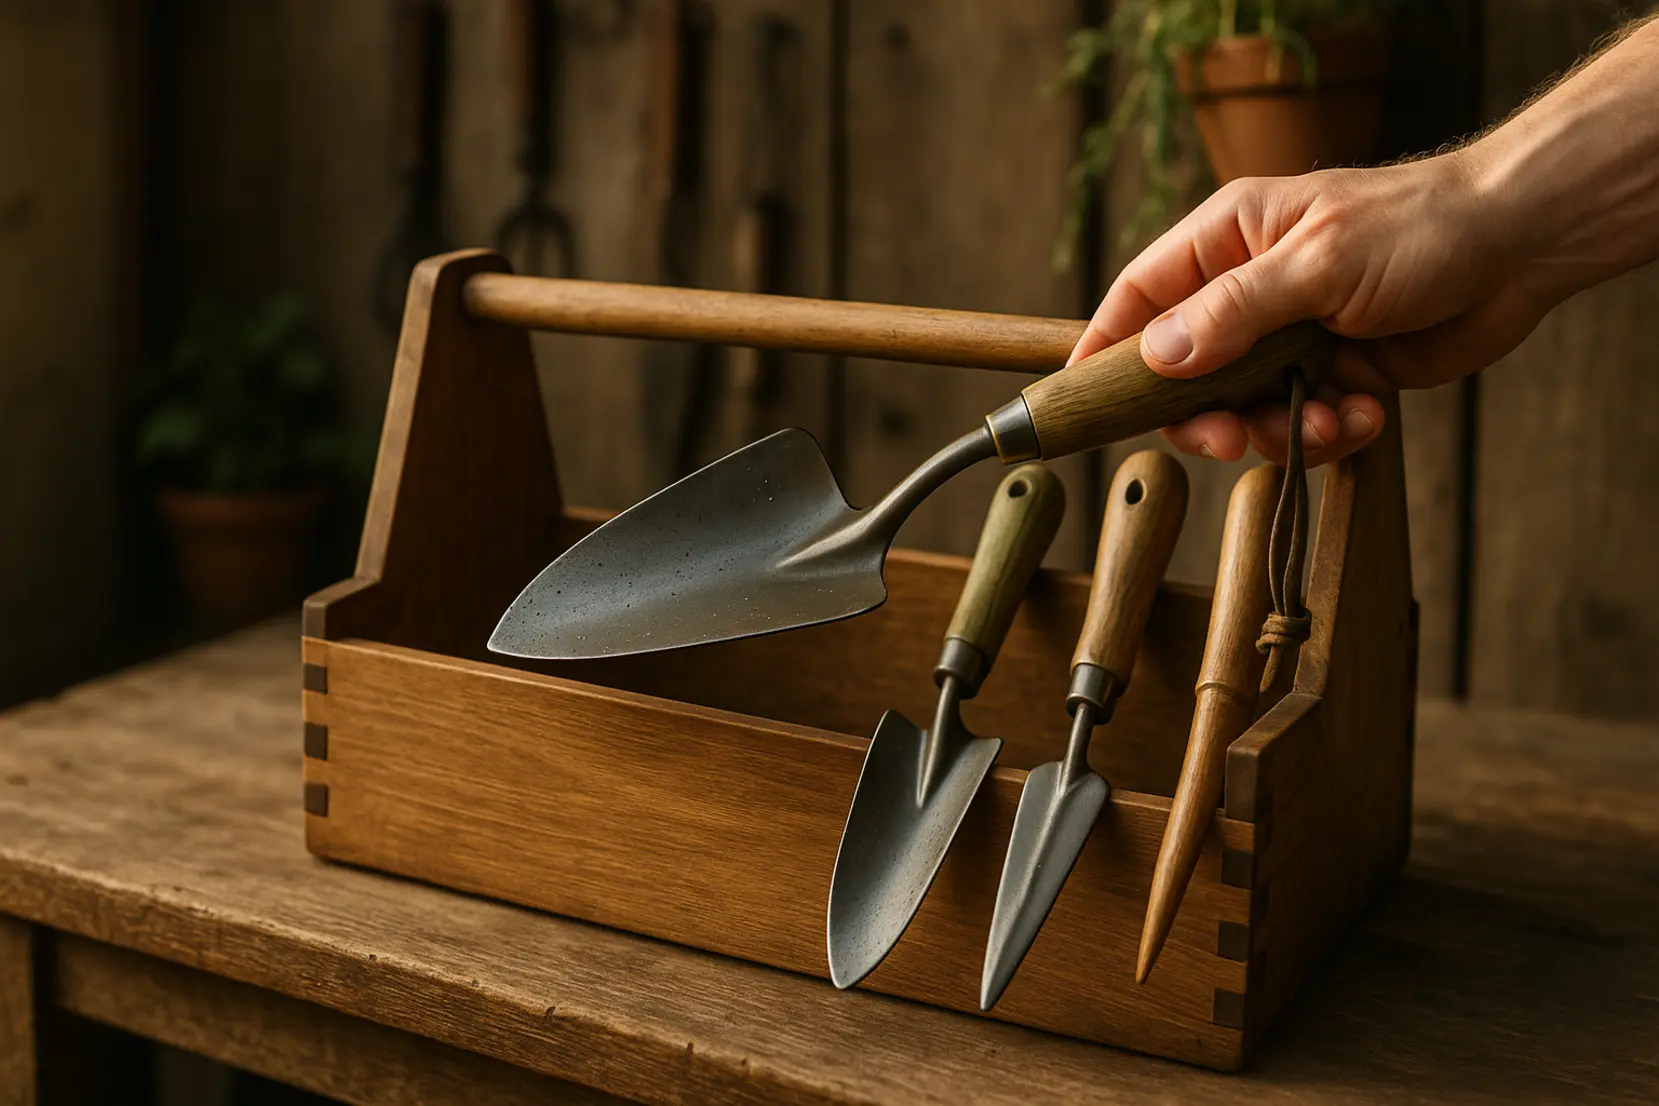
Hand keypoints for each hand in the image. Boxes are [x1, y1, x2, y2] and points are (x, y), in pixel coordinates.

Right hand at [1070, 153, 1542, 465]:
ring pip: (1242, 410)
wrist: (1520, 248)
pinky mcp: (1331, 373)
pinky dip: (1330, 431)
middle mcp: (1247, 289)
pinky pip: (1301, 424)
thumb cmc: (1418, 229)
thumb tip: (1155, 356)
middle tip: (1234, 438)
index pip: (1140, 296)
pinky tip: (1366, 413)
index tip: (1083, 400)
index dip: (1106, 348)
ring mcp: (1288, 336)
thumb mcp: (1315, 265)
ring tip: (1329, 420)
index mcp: (1227, 239)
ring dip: (1281, 430)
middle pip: (1183, 374)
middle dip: (1208, 415)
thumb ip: (1232, 313)